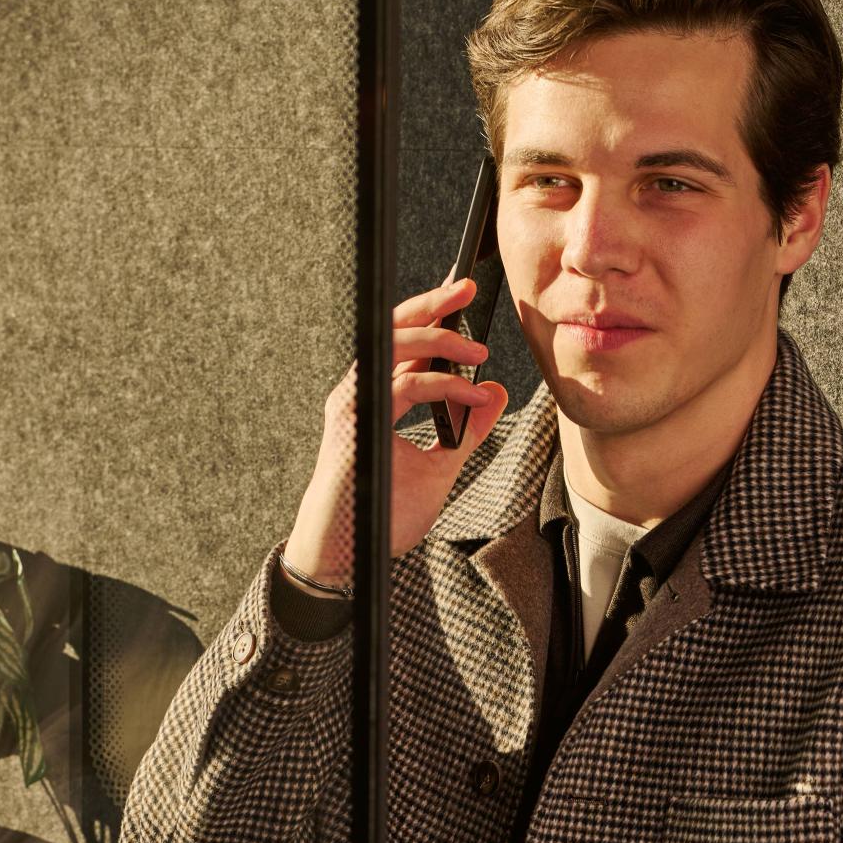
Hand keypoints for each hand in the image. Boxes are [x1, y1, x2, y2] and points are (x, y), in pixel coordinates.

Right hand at [282, 275, 509, 588]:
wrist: (348, 554)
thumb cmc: (382, 513)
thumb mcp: (440, 467)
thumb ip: (466, 431)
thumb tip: (494, 393)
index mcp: (373, 396)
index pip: (400, 340)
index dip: (429, 313)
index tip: (462, 297)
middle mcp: (359, 393)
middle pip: (392, 329)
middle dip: (431, 303)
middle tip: (467, 288)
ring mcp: (354, 405)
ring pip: (395, 349)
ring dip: (441, 342)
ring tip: (479, 353)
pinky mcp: (356, 424)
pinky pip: (403, 388)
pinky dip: (441, 388)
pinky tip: (470, 397)